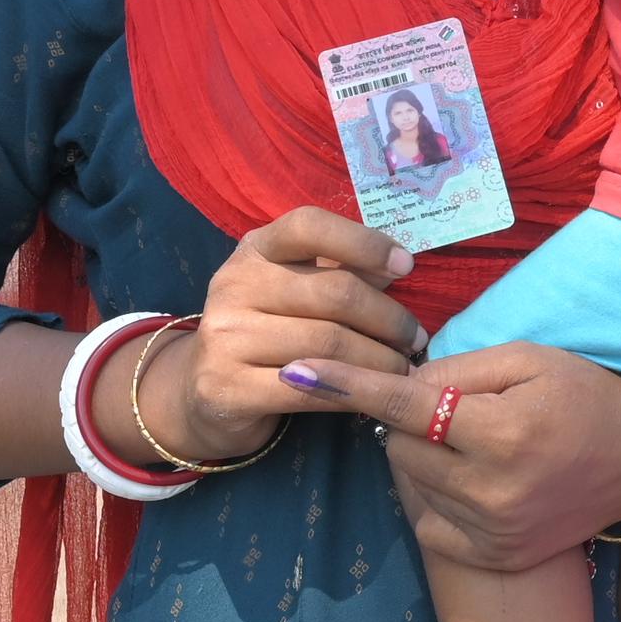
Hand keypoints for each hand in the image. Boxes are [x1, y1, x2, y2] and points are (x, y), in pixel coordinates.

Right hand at [126, 209, 428, 464]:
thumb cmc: (269, 329)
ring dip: (380, 360)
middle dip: (389, 318)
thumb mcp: (296, 288)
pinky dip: (352, 392)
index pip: (310, 226)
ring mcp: (224, 337)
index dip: (364, 242)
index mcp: (255, 249)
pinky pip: (310, 388)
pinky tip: (370, 395)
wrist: (205, 391)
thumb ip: (341, 271)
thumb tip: (399, 267)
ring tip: (403, 368)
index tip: (405, 266)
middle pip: (334, 292)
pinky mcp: (225, 388)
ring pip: (329, 343)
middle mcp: (233, 285)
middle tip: (416, 338)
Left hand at [305, 339, 620, 572]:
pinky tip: (476, 480)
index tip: (298, 372)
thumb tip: (402, 386)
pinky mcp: (493, 556)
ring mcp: (492, 531)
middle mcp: (492, 490)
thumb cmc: (586, 395)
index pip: (405, 407)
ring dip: (425, 457)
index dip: (349, 386)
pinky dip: (438, 496)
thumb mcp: (532, 359)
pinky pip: (430, 523)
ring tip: (472, 444)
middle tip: (456, 409)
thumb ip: (461, 369)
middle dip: (411, 421)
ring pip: (412, 484)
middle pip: (400, 447)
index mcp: (503, 432)